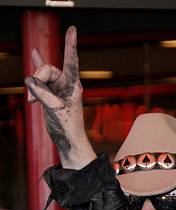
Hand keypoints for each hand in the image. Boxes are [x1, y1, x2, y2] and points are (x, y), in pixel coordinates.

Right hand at [25, 25, 95, 169]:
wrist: (67, 139)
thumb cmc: (68, 126)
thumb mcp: (55, 109)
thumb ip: (42, 93)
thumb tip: (29, 80)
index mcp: (73, 85)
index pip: (71, 61)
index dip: (70, 45)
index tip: (72, 30)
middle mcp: (66, 83)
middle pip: (46, 70)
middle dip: (36, 80)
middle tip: (32, 97)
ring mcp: (58, 87)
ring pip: (40, 76)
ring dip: (33, 87)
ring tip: (31, 101)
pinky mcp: (50, 93)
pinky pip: (41, 77)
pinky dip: (36, 67)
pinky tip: (35, 52)